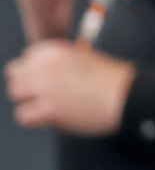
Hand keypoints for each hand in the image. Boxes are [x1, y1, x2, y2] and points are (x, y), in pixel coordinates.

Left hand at [5, 40, 135, 136]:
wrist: (125, 95)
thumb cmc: (111, 78)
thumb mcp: (83, 57)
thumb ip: (59, 62)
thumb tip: (41, 71)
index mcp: (55, 51)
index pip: (26, 57)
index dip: (34, 68)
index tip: (43, 76)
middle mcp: (46, 68)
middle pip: (15, 74)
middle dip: (26, 83)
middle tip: (41, 92)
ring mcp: (46, 89)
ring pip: (15, 93)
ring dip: (27, 99)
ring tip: (43, 104)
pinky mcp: (49, 111)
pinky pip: (23, 115)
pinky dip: (32, 117)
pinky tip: (47, 115)